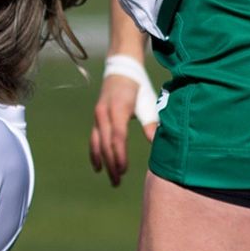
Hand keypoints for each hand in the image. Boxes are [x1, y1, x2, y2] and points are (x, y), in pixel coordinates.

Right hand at [89, 72, 158, 187]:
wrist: (121, 68)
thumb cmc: (138, 86)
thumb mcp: (148, 102)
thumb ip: (150, 122)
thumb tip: (156, 141)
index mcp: (118, 108)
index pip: (117, 137)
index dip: (119, 155)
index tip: (124, 170)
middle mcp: (104, 113)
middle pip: (105, 143)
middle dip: (111, 164)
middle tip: (118, 182)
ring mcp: (98, 115)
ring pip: (97, 143)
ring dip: (104, 162)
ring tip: (112, 179)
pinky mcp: (97, 117)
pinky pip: (94, 138)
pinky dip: (95, 153)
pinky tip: (98, 166)